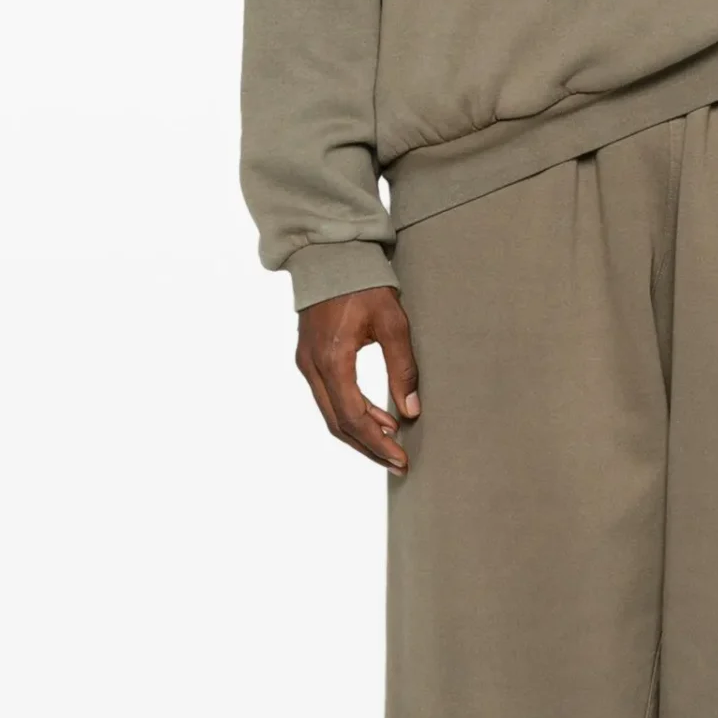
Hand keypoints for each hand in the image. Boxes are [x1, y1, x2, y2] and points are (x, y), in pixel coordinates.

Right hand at [296, 287, 420, 472]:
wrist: (331, 254)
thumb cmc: (364, 284)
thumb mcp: (393, 322)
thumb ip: (402, 367)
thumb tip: (411, 410)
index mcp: (332, 360)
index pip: (354, 418)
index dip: (377, 444)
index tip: (400, 459)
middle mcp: (312, 366)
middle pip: (338, 424)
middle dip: (368, 447)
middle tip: (397, 462)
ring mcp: (306, 363)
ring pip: (330, 413)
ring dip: (360, 431)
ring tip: (391, 441)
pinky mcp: (309, 358)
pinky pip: (328, 397)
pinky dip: (351, 412)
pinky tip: (377, 416)